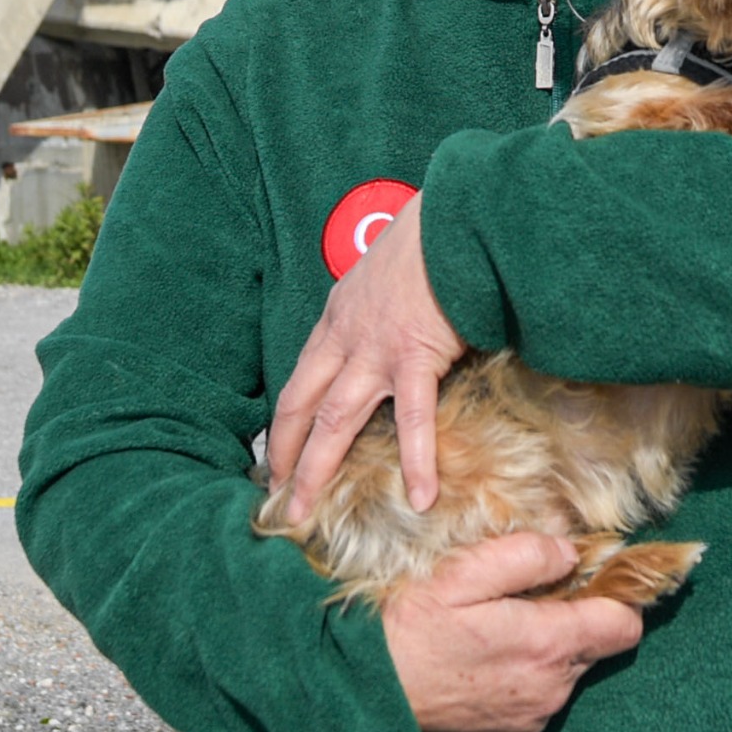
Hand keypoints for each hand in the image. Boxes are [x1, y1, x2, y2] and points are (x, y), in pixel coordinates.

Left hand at [269, 194, 467, 519]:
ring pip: (335, 421)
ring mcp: (376, 350)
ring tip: (307, 513)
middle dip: (284, 458)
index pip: (299, 383)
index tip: (277, 460)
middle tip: (276, 501)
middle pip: (301, 408)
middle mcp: (345, 338)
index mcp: (337, 319)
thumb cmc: (431, 240)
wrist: (456, 217)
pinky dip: (415, 460)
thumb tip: (391, 328)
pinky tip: (420, 496)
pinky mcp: (416, 355)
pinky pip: (414, 419)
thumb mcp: (386, 274)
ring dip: (317, 471)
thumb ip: (379, 308)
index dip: (284, 426)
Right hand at [382, 533, 642, 731]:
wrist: (371, 694)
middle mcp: (553, 686)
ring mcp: (537, 711)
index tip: (590, 574)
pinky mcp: (519, 727)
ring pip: (572, 665)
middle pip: (598, 643)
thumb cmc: (413, 627)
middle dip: (577, 612)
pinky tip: (492, 651)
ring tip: (502, 621)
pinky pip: (547, 688)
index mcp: (547, 644)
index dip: (615, 593)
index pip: (624, 625)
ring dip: (552, 640)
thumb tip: (570, 553)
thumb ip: (526, 556)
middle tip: (529, 592)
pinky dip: (532, 667)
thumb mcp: (463, 573)